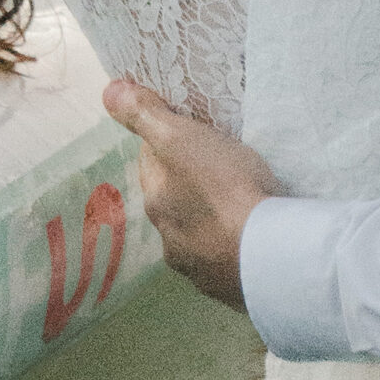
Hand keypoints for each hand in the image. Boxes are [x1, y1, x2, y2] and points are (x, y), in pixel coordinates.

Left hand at [104, 78, 280, 309]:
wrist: (270, 254)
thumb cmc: (225, 188)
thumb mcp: (182, 139)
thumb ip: (146, 115)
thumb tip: (109, 92)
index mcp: (155, 201)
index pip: (151, 161)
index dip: (169, 141)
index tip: (194, 131)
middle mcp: (168, 238)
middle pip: (174, 198)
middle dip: (190, 181)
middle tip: (222, 163)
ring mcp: (198, 267)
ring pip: (197, 232)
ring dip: (210, 218)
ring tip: (241, 203)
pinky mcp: (228, 287)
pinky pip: (224, 259)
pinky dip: (231, 247)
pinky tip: (250, 238)